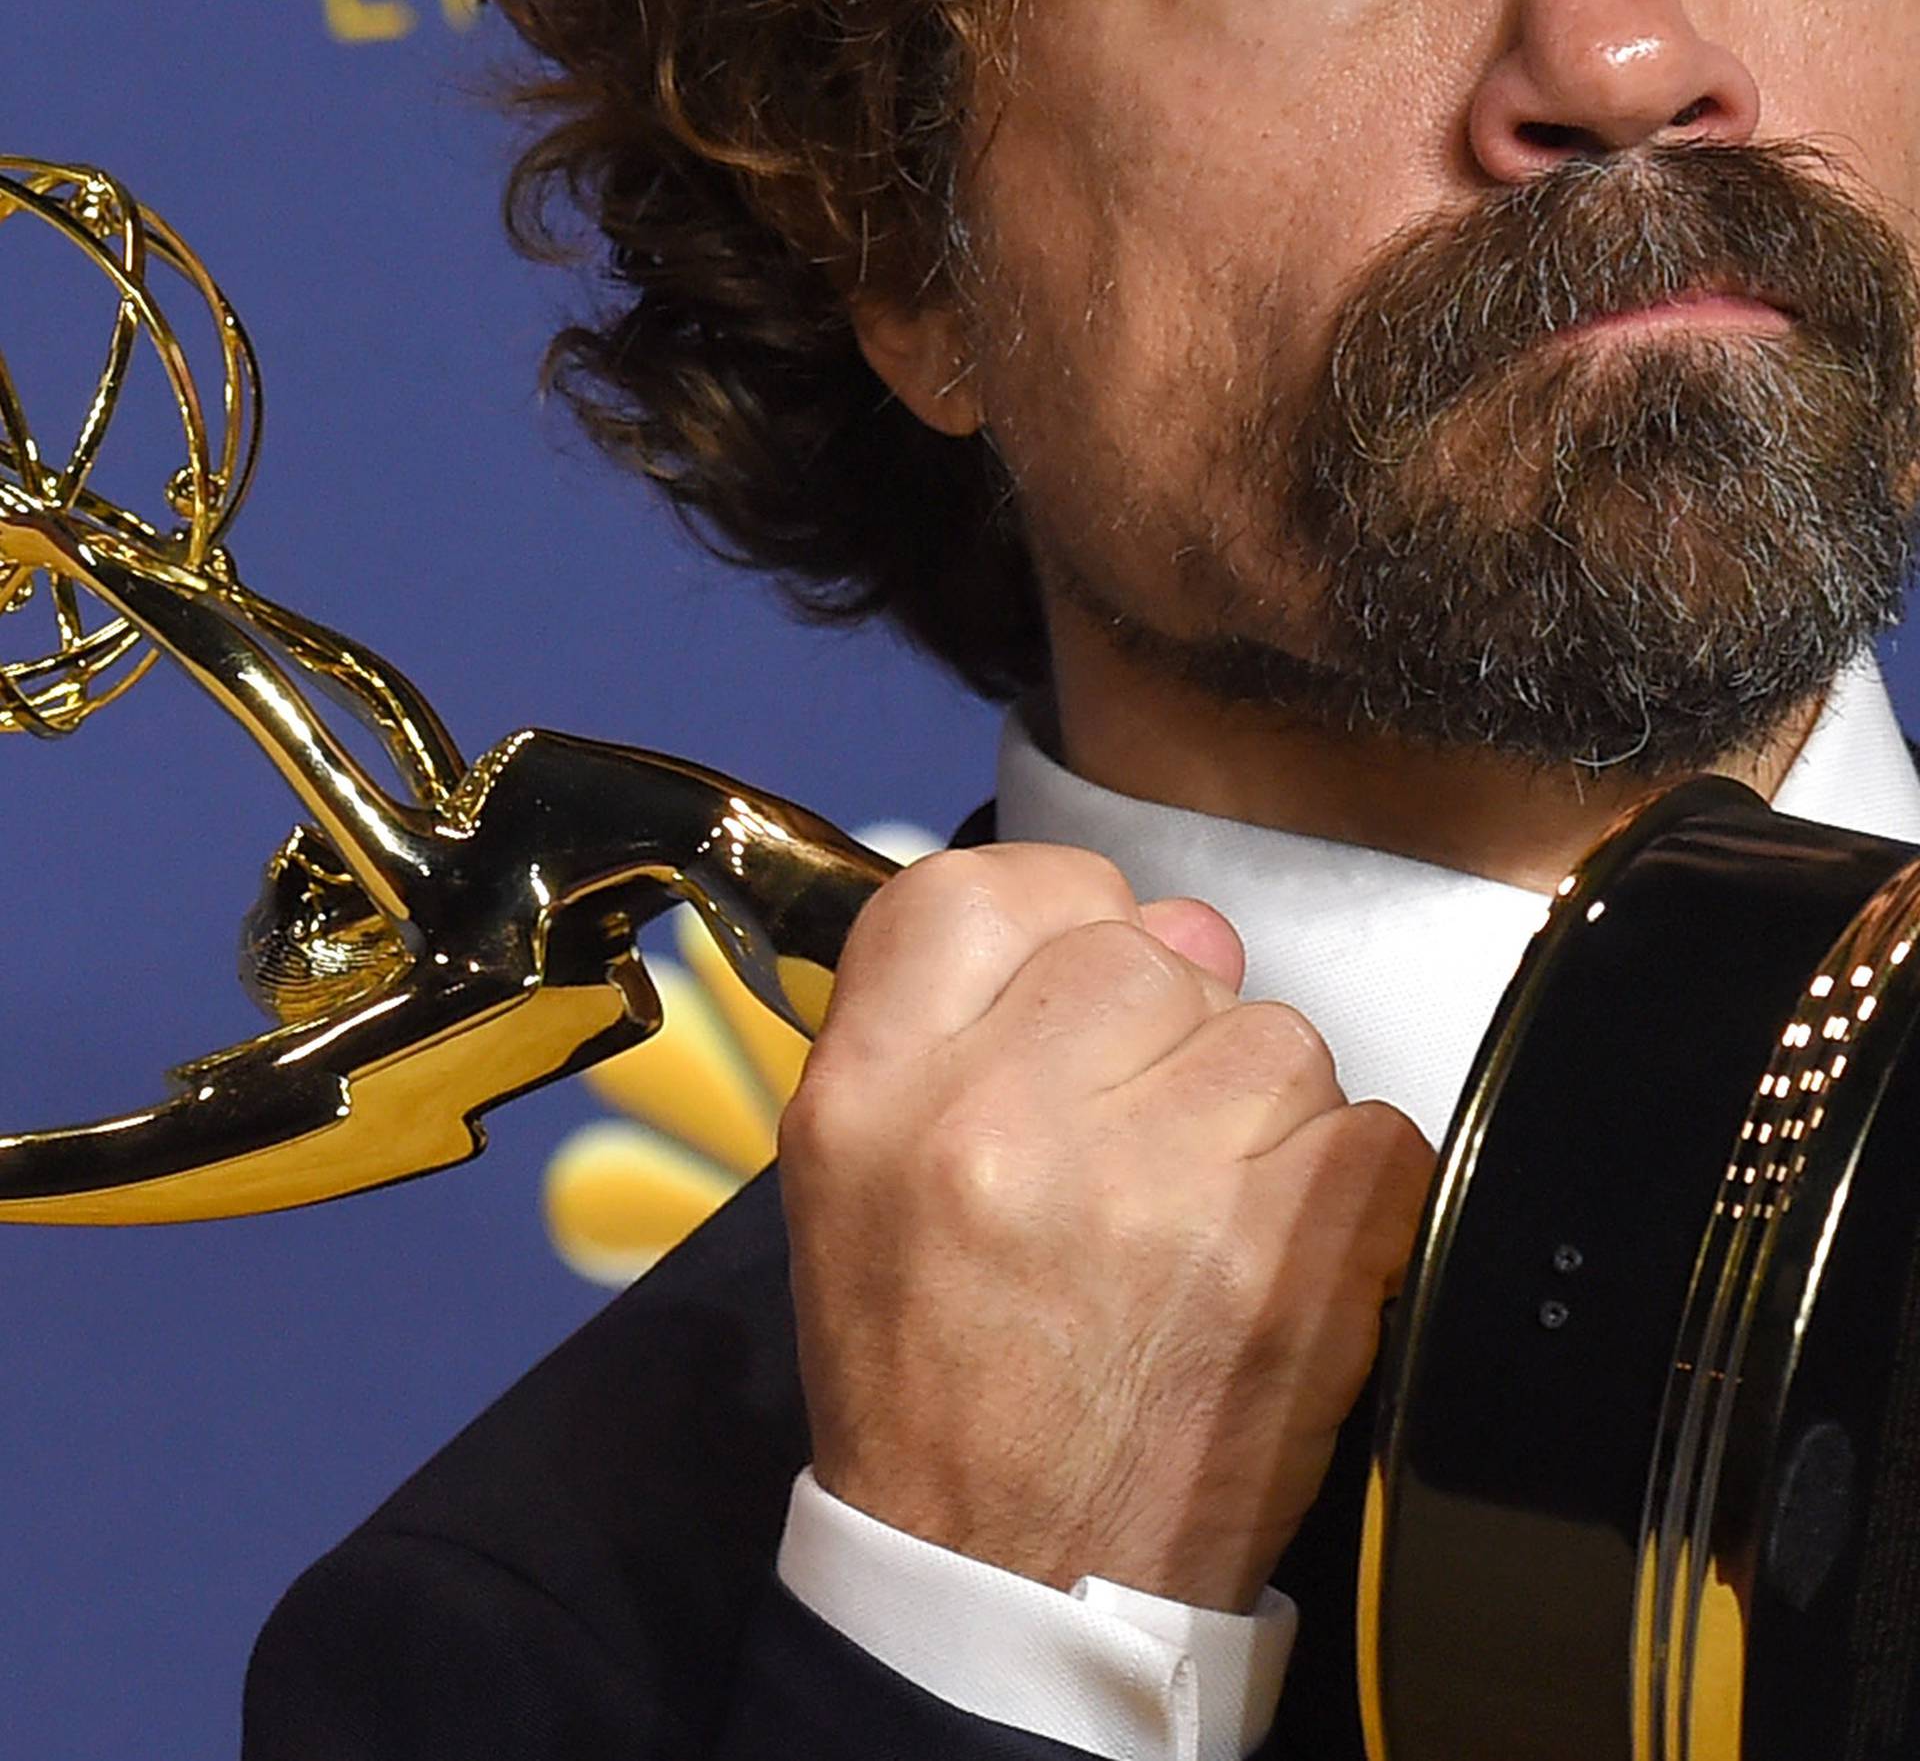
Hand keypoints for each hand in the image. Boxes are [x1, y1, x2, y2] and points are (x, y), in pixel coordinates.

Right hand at [778, 842, 1434, 1611]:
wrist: (1008, 1590)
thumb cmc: (937, 1377)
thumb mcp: (858, 1178)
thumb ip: (969, 1016)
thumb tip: (1173, 926)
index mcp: (875, 1095)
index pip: (983, 889)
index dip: (1055, 913)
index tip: (1076, 975)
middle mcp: (1005, 1120)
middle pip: (1150, 947)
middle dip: (1164, 1033)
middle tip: (1132, 1152)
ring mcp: (1156, 1185)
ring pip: (1272, 1034)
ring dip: (1257, 1115)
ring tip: (1198, 1222)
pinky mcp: (1290, 1255)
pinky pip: (1369, 1128)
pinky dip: (1345, 1190)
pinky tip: (1273, 1261)